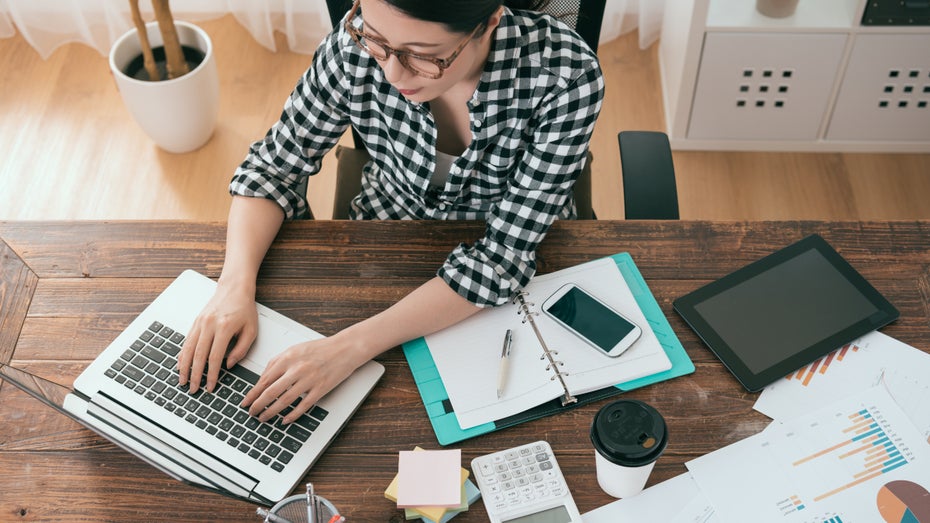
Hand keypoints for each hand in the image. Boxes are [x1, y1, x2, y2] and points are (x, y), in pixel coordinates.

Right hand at [178, 281, 257, 393]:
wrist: (234, 289)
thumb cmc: (245, 309)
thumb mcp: (251, 330)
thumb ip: (241, 349)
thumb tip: (228, 365)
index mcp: (225, 327)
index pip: (215, 357)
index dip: (212, 374)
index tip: (210, 386)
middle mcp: (209, 325)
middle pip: (199, 355)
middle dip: (195, 375)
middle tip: (193, 389)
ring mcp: (200, 323)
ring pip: (189, 349)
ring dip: (184, 367)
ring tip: (182, 380)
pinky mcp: (196, 322)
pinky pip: (187, 341)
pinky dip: (183, 354)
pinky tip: (181, 364)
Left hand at [241, 337, 361, 423]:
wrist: (344, 348)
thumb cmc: (320, 349)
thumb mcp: (294, 349)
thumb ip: (277, 362)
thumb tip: (262, 379)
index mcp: (288, 358)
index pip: (264, 379)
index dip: (252, 393)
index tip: (246, 402)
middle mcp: (297, 369)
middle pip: (271, 392)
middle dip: (258, 405)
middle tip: (251, 413)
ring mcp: (309, 380)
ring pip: (284, 401)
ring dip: (271, 412)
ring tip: (263, 417)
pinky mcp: (320, 389)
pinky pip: (303, 406)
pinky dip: (292, 415)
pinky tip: (284, 420)